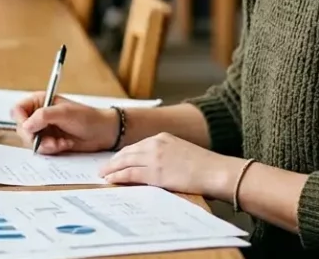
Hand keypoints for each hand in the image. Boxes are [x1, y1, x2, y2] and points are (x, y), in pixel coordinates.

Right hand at [11, 92, 117, 154]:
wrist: (103, 133)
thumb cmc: (87, 117)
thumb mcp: (65, 113)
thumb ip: (43, 116)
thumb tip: (25, 126)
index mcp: (40, 101)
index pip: (18, 110)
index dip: (21, 121)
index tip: (30, 129)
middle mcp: (39, 115)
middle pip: (22, 129)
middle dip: (35, 138)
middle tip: (50, 141)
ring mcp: (44, 129)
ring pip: (31, 141)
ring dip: (45, 145)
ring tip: (61, 143)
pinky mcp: (49, 141)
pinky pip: (41, 149)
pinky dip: (51, 150)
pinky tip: (64, 145)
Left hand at [98, 132, 239, 198]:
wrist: (216, 171)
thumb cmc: (205, 166)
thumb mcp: (183, 153)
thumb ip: (168, 155)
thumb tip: (159, 168)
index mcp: (163, 137)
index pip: (137, 146)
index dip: (124, 154)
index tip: (116, 160)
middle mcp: (155, 144)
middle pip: (127, 152)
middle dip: (114, 161)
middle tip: (103, 168)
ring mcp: (154, 158)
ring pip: (125, 162)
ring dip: (111, 169)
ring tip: (103, 175)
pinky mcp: (154, 173)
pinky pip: (130, 174)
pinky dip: (118, 177)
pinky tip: (110, 180)